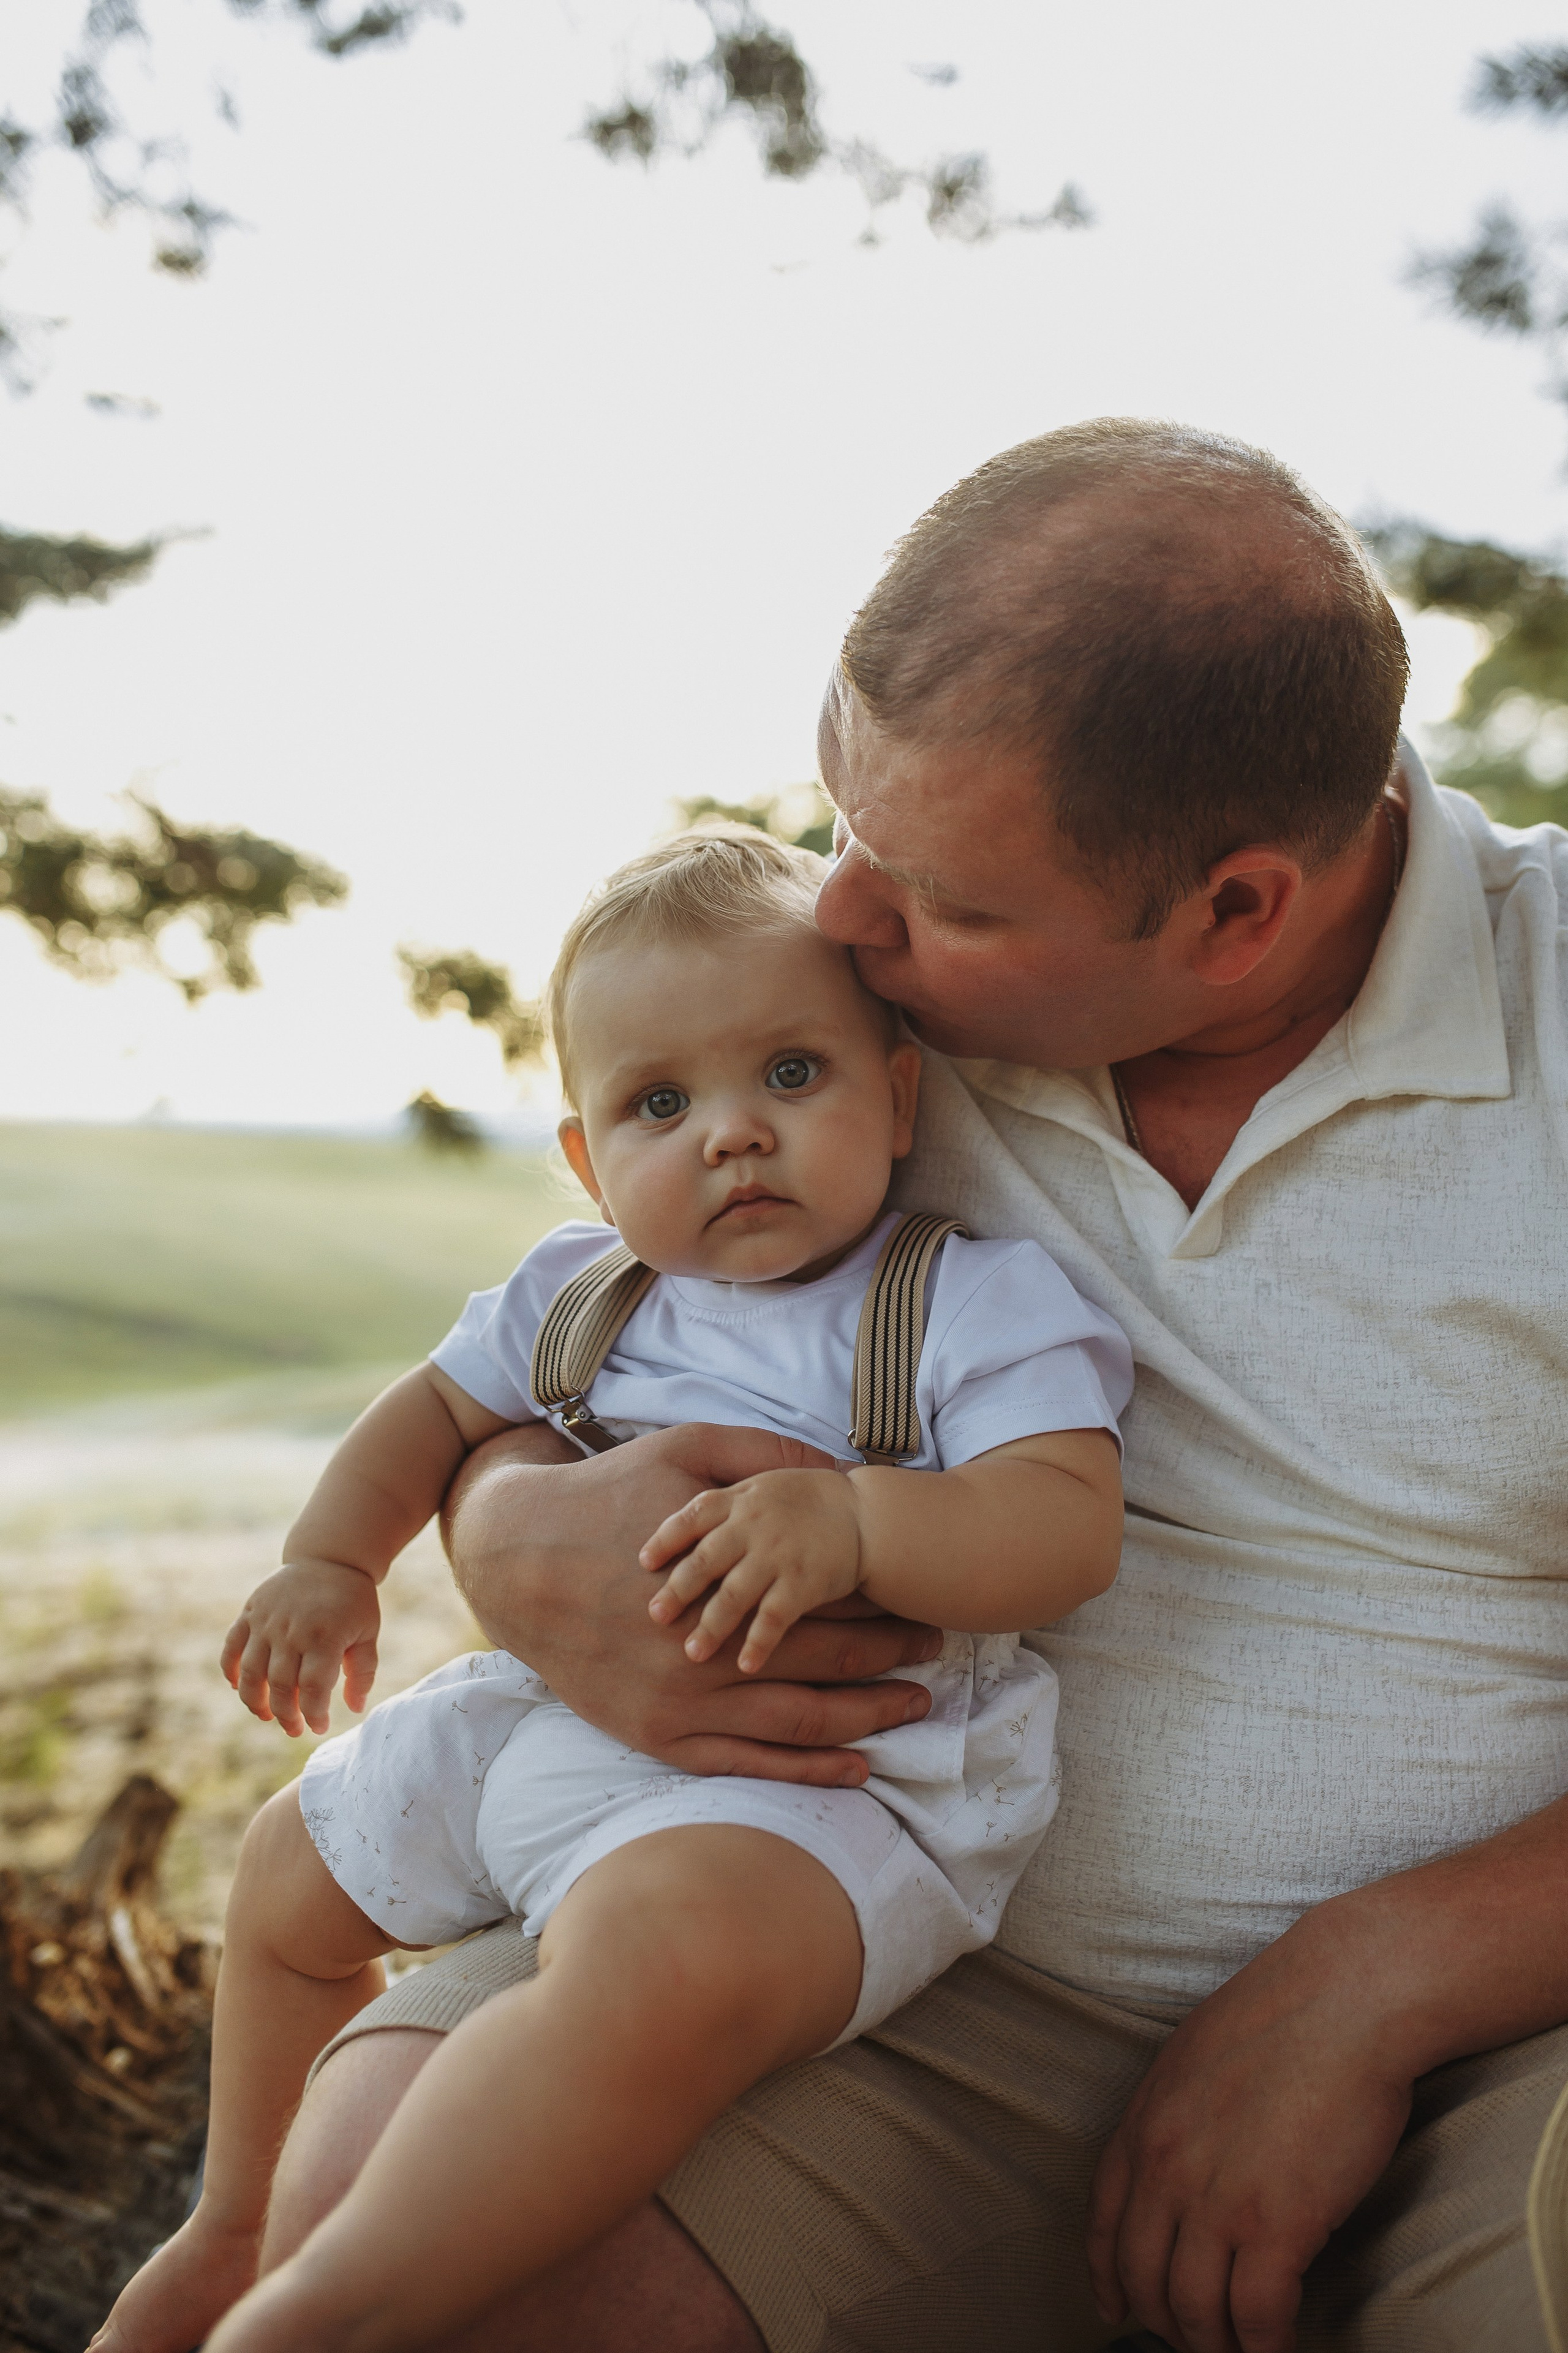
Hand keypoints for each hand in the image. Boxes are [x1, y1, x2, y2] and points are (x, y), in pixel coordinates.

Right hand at [221, 1560, 380, 1737]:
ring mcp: (267, 1621)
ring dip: (255, 1702)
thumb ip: (362, 1672)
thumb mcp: (369, 1633)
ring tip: (267, 1716)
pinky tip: (240, 1688)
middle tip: (295, 1729)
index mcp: (325, 1636)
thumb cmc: (353, 1601)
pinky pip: (232, 1648)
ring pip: (251, 1673)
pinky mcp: (250, 1612)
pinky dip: (231, 1672)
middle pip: (280, 1686)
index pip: (312, 1689)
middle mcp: (291, 1630)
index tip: (318, 1727)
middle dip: (286, 1716)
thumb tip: (355, 1709)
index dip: (314, 1714)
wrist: (330, 1558)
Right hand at [442, 1419, 941, 1785]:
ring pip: (796, 1725)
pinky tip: (854, 1769)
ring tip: (915, 1708)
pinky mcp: (656, 1738)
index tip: (923, 1597)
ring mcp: (681, 1704)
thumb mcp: (684, 1450)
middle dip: (890, 1658)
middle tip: (938, 1651)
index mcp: (723, 1581)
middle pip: (823, 1664)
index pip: (826, 1599)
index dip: (882, 1601)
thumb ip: (765, 1457)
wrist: (517, 1557)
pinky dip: (805, 1772)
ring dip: (865, 1719)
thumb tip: (838, 1470)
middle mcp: (707, 1652)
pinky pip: (746, 1767)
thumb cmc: (606, 1494)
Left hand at [643, 1469, 861, 1671]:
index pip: (692, 1515)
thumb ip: (725, 1504)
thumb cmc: (807, 1500)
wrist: (867, 1515)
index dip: (666, 1538)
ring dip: (713, 1624)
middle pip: (707, 1559)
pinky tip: (745, 1664)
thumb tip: (674, 1525)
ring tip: (692, 1653)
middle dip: (679, 1588)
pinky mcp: (805, 1582)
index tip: (642, 1562)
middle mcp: (755, 1525)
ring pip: (736, 1593)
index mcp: (740, 1498)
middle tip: (654, 1616)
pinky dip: (760, 1641)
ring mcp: (780, 1554)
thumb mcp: (762, 1482)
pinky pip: (776, 1616)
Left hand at [1086, 1906, 1414, 2352]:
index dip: (1108, 2276)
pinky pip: (1258, 2314)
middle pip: (1145, 2277)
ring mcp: (1218, 2200)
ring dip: (1216, 2343)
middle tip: (1194, 2340)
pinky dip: (1266, 2344)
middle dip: (1167, 2322)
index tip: (1114, 2307)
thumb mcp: (1196, 2056)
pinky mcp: (1279, 2225)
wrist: (1345, 1998)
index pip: (1104, 2223)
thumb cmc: (1285, 2015)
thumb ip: (1179, 2113)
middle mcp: (1166, 2167)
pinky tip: (1280, 2346)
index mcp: (1144, 2122)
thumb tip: (1188, 2159)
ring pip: (1196, 2309)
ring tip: (1239, 2350)